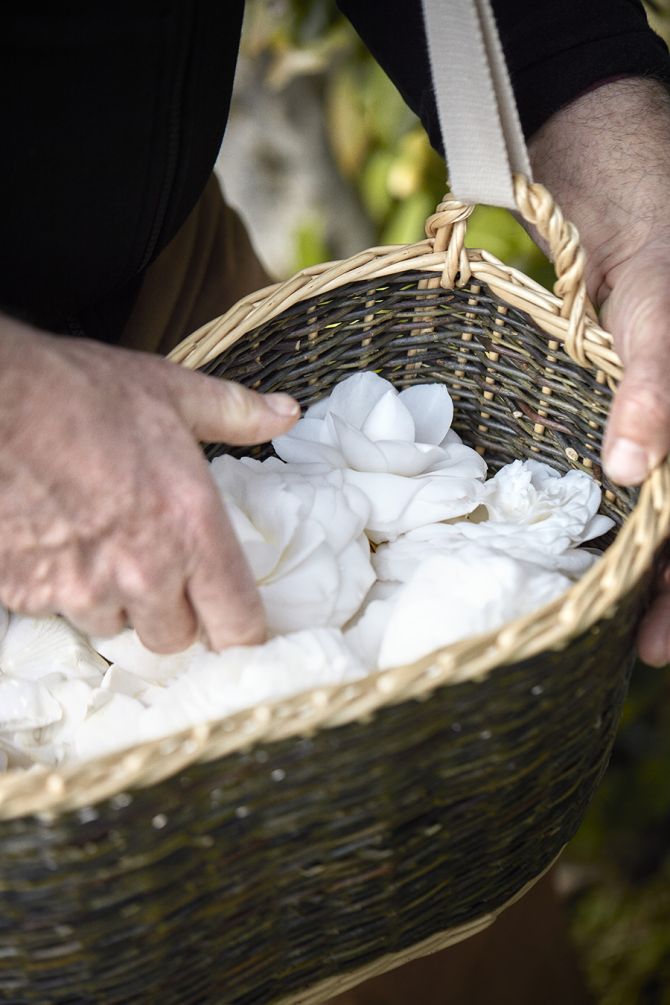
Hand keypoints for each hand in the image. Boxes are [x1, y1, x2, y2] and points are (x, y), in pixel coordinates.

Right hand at [0, 317, 298, 651]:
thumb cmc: (77, 392)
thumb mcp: (169, 392)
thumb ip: (235, 412)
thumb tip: (285, 413)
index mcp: (191, 529)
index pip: (237, 624)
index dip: (240, 630)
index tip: (234, 622)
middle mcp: (142, 570)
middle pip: (173, 637)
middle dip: (170, 610)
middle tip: (156, 562)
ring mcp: (80, 587)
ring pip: (112, 624)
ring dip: (112, 597)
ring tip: (98, 539)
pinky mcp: (27, 592)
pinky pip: (56, 609)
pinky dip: (59, 585)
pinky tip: (55, 539)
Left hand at [529, 78, 669, 665]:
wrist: (619, 189)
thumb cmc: (659, 242)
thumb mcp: (660, 313)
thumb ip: (657, 386)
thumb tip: (634, 471)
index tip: (652, 646)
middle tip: (631, 651)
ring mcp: (665, 430)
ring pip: (665, 514)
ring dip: (642, 570)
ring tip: (602, 618)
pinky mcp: (627, 417)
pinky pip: (632, 479)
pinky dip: (616, 520)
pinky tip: (591, 548)